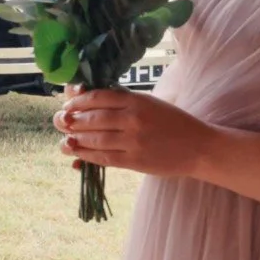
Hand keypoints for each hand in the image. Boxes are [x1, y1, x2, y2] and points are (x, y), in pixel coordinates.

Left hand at [53, 86, 214, 176]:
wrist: (200, 147)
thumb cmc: (173, 122)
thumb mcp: (150, 103)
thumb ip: (122, 101)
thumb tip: (87, 98)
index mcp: (137, 101)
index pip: (98, 97)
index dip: (77, 101)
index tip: (67, 103)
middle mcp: (133, 119)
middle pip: (91, 118)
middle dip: (70, 120)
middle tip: (59, 120)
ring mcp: (133, 141)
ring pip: (93, 139)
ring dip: (73, 138)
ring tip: (64, 138)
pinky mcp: (134, 161)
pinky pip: (103, 158)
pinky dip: (85, 156)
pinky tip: (75, 153)